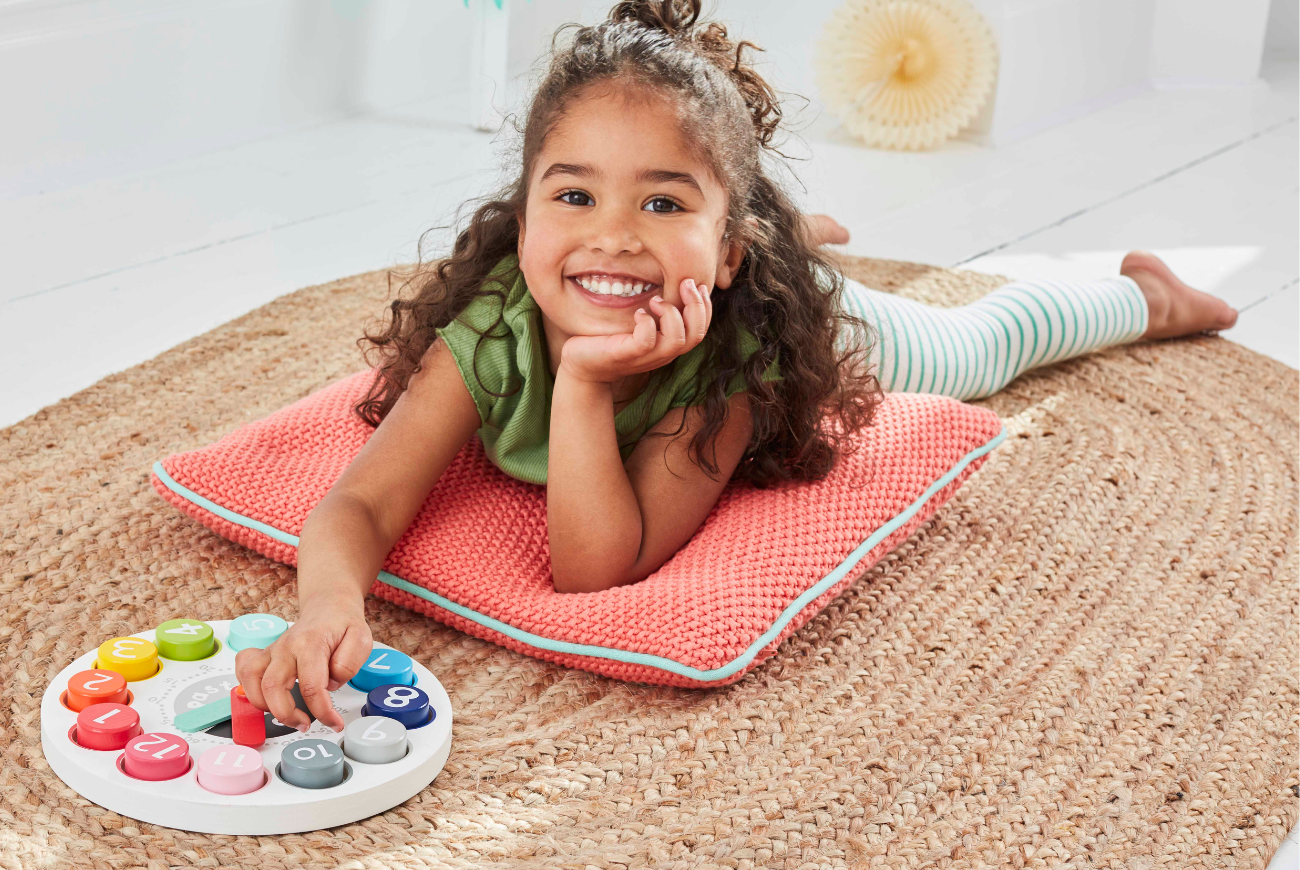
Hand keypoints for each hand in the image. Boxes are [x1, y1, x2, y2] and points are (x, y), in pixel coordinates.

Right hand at [233, 597, 372, 732]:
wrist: (328, 608)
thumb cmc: (343, 625)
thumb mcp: (362, 639)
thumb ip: (349, 663)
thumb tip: (330, 684)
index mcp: (310, 644)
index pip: (311, 686)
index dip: (322, 712)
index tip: (333, 723)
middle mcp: (286, 647)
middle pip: (272, 687)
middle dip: (287, 714)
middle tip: (305, 724)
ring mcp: (272, 650)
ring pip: (252, 680)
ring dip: (265, 705)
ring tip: (287, 714)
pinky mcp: (265, 655)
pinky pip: (244, 670)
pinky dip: (248, 687)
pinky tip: (265, 697)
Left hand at [559, 277, 712, 384]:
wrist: (584, 367)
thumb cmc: (612, 341)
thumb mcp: (640, 325)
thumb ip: (657, 313)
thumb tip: (669, 284)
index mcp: (669, 345)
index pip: (701, 329)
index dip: (705, 306)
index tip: (696, 284)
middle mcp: (663, 353)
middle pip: (696, 334)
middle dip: (697, 305)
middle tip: (686, 283)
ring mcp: (646, 356)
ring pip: (677, 340)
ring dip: (672, 313)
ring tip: (655, 299)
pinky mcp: (627, 354)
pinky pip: (646, 340)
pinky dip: (646, 322)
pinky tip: (638, 313)